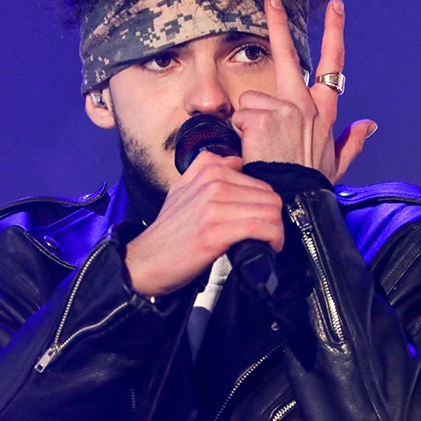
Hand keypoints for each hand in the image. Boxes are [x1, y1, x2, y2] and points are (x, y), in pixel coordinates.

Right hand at [124, 151, 284, 296]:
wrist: (144, 260)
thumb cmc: (168, 231)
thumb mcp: (181, 189)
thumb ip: (205, 169)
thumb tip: (235, 160)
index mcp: (209, 170)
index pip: (260, 182)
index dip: (266, 205)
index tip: (261, 221)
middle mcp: (212, 183)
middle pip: (270, 196)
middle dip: (275, 219)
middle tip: (267, 236)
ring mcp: (213, 206)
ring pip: (269, 211)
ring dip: (276, 231)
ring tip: (268, 243)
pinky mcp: (214, 231)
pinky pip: (259, 228)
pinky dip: (272, 239)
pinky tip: (268, 248)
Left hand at [231, 0, 377, 182]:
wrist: (296, 204)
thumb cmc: (312, 186)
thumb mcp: (337, 165)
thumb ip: (352, 142)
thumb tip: (370, 124)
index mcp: (324, 111)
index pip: (333, 65)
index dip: (334, 33)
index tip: (335, 7)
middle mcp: (305, 104)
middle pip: (289, 55)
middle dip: (278, 24)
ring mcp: (284, 108)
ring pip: (250, 100)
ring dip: (248, 121)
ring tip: (259, 147)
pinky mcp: (261, 117)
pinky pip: (239, 116)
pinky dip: (240, 134)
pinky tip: (252, 150)